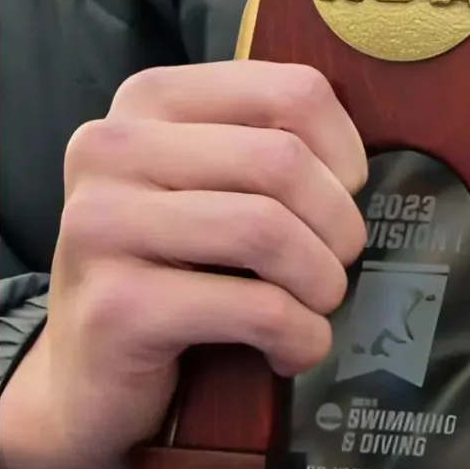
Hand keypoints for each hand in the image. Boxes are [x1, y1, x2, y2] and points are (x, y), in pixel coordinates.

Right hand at [0, 61, 366, 468]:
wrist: (88, 377)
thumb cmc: (176, 268)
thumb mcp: (212, 185)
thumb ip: (274, 144)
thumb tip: (381, 149)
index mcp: (148, 100)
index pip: (293, 91)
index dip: (346, 151)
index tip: (348, 195)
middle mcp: (110, 150)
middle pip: (283, 162)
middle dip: (337, 224)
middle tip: (337, 264)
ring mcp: (101, 226)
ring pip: (267, 231)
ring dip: (321, 282)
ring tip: (316, 306)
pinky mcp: (117, 307)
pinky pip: (253, 308)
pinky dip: (299, 336)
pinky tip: (293, 350)